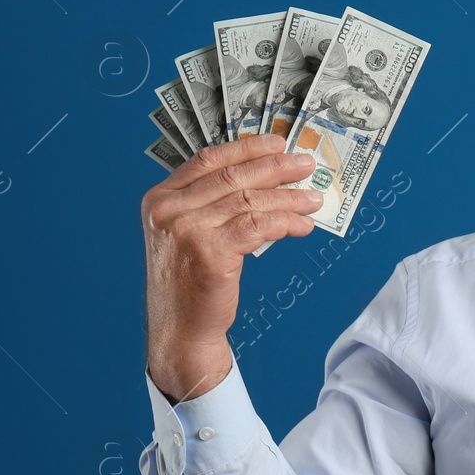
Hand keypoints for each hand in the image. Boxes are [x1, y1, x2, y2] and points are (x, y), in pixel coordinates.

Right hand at [142, 135, 320, 402]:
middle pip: (233, 177)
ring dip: (289, 198)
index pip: (209, 160)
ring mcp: (187, 231)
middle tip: (306, 164)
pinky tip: (301, 225)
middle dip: (277, 168)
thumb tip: (264, 179)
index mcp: (160, 198)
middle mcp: (169, 211)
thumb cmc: (189, 282)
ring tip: (314, 198)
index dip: (247, 149)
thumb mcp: (188, 233)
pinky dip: (285, 222)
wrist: (180, 330)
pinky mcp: (210, 254)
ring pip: (250, 201)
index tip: (277, 144)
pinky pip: (258, 227)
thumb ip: (212, 203)